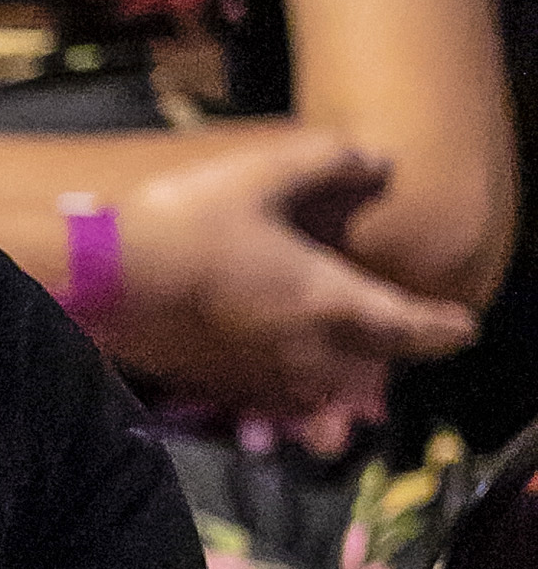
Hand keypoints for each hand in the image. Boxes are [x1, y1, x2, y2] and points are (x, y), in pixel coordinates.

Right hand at [100, 134, 477, 421]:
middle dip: (386, 363)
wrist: (104, 280)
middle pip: (365, 374)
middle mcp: (301, 351)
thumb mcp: (261, 173)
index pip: (403, 325)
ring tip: (347, 385)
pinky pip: (269, 407)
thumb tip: (378, 160)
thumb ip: (326, 161)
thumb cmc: (188, 222)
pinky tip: (276, 387)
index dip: (440, 328)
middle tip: (399, 346)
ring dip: (339, 392)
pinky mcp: (216, 386)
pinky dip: (287, 403)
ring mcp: (257, 376)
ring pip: (319, 399)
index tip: (464, 328)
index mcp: (325, 300)